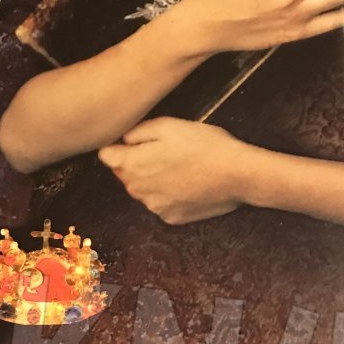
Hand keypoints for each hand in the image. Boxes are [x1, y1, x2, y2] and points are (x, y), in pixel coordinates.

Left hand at [98, 118, 252, 223]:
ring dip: (151, 179)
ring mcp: (153, 207)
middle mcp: (137, 190)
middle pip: (123, 174)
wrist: (237, 175)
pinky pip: (160, 203)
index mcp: (133, 164)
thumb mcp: (170, 125)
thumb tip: (122, 139)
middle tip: (163, 151)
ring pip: (142, 190)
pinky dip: (168, 194)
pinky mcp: (170, 218)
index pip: (105, 156)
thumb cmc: (205, 145)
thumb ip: (138, 132)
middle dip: (135, 163)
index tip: (132, 141)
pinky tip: (187, 184)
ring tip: (178, 167)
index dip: (116, 146)